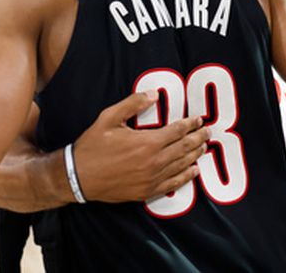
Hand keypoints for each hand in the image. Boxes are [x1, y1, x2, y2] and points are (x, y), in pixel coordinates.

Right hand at [74, 90, 209, 202]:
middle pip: (184, 148)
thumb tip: (154, 94)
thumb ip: (133, 104)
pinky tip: (193, 171)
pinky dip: (186, 177)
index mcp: (147, 142)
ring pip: (182, 166)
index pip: (177, 131)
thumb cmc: (92, 146)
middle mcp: (154, 162)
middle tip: (208, 132)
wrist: (78, 177)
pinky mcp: (147, 192)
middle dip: (198, 138)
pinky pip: (173, 184)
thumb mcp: (108, 118)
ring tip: (204, 147)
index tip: (199, 119)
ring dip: (195, 155)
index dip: (190, 124)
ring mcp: (152, 179)